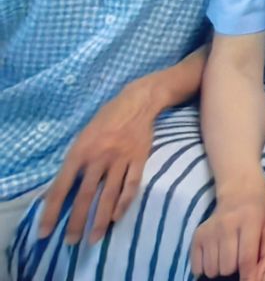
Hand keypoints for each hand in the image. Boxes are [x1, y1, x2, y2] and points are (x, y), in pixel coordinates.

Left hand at [36, 79, 158, 243]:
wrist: (137, 102)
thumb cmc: (105, 120)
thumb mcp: (82, 137)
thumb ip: (73, 162)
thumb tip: (59, 190)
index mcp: (79, 152)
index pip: (61, 187)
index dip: (52, 211)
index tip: (45, 232)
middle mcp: (99, 157)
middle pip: (86, 195)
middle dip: (77, 221)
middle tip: (71, 242)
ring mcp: (121, 158)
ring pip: (109, 194)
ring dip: (100, 219)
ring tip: (94, 238)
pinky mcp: (140, 158)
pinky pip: (132, 184)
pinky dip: (124, 202)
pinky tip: (116, 217)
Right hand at [191, 186, 264, 279]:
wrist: (239, 191)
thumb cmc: (261, 212)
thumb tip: (257, 279)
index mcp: (250, 220)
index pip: (246, 258)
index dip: (249, 275)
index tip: (251, 280)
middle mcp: (226, 224)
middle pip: (227, 267)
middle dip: (235, 269)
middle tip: (240, 259)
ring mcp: (209, 230)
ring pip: (211, 270)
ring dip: (221, 269)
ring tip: (229, 256)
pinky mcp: (196, 236)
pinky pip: (197, 267)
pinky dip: (207, 268)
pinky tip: (217, 256)